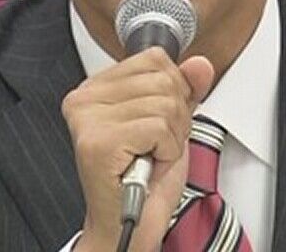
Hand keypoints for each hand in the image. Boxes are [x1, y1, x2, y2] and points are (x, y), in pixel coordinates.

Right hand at [63, 48, 214, 251]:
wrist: (129, 225)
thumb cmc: (144, 179)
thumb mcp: (171, 124)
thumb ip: (185, 89)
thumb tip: (200, 64)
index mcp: (96, 88)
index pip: (154, 59)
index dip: (174, 92)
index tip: (158, 124)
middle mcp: (85, 99)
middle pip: (164, 80)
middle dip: (176, 118)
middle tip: (155, 146)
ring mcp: (88, 119)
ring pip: (165, 105)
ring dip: (171, 138)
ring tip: (150, 156)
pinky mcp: (98, 142)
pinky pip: (159, 128)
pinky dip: (165, 151)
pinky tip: (147, 165)